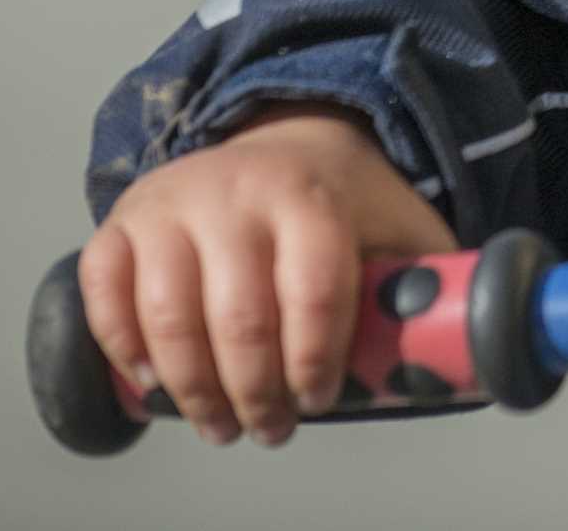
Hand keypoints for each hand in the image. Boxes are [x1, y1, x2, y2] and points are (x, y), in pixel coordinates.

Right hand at [77, 105, 453, 446]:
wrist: (282, 137)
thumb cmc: (341, 202)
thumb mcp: (398, 223)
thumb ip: (425, 278)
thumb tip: (462, 345)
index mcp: (311, 195)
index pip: (313, 290)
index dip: (315, 359)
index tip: (317, 399)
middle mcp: (235, 192)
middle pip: (238, 317)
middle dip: (254, 393)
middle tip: (269, 429)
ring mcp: (171, 204)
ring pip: (168, 317)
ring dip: (192, 389)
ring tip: (219, 424)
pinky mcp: (122, 220)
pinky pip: (105, 294)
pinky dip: (122, 347)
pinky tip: (153, 383)